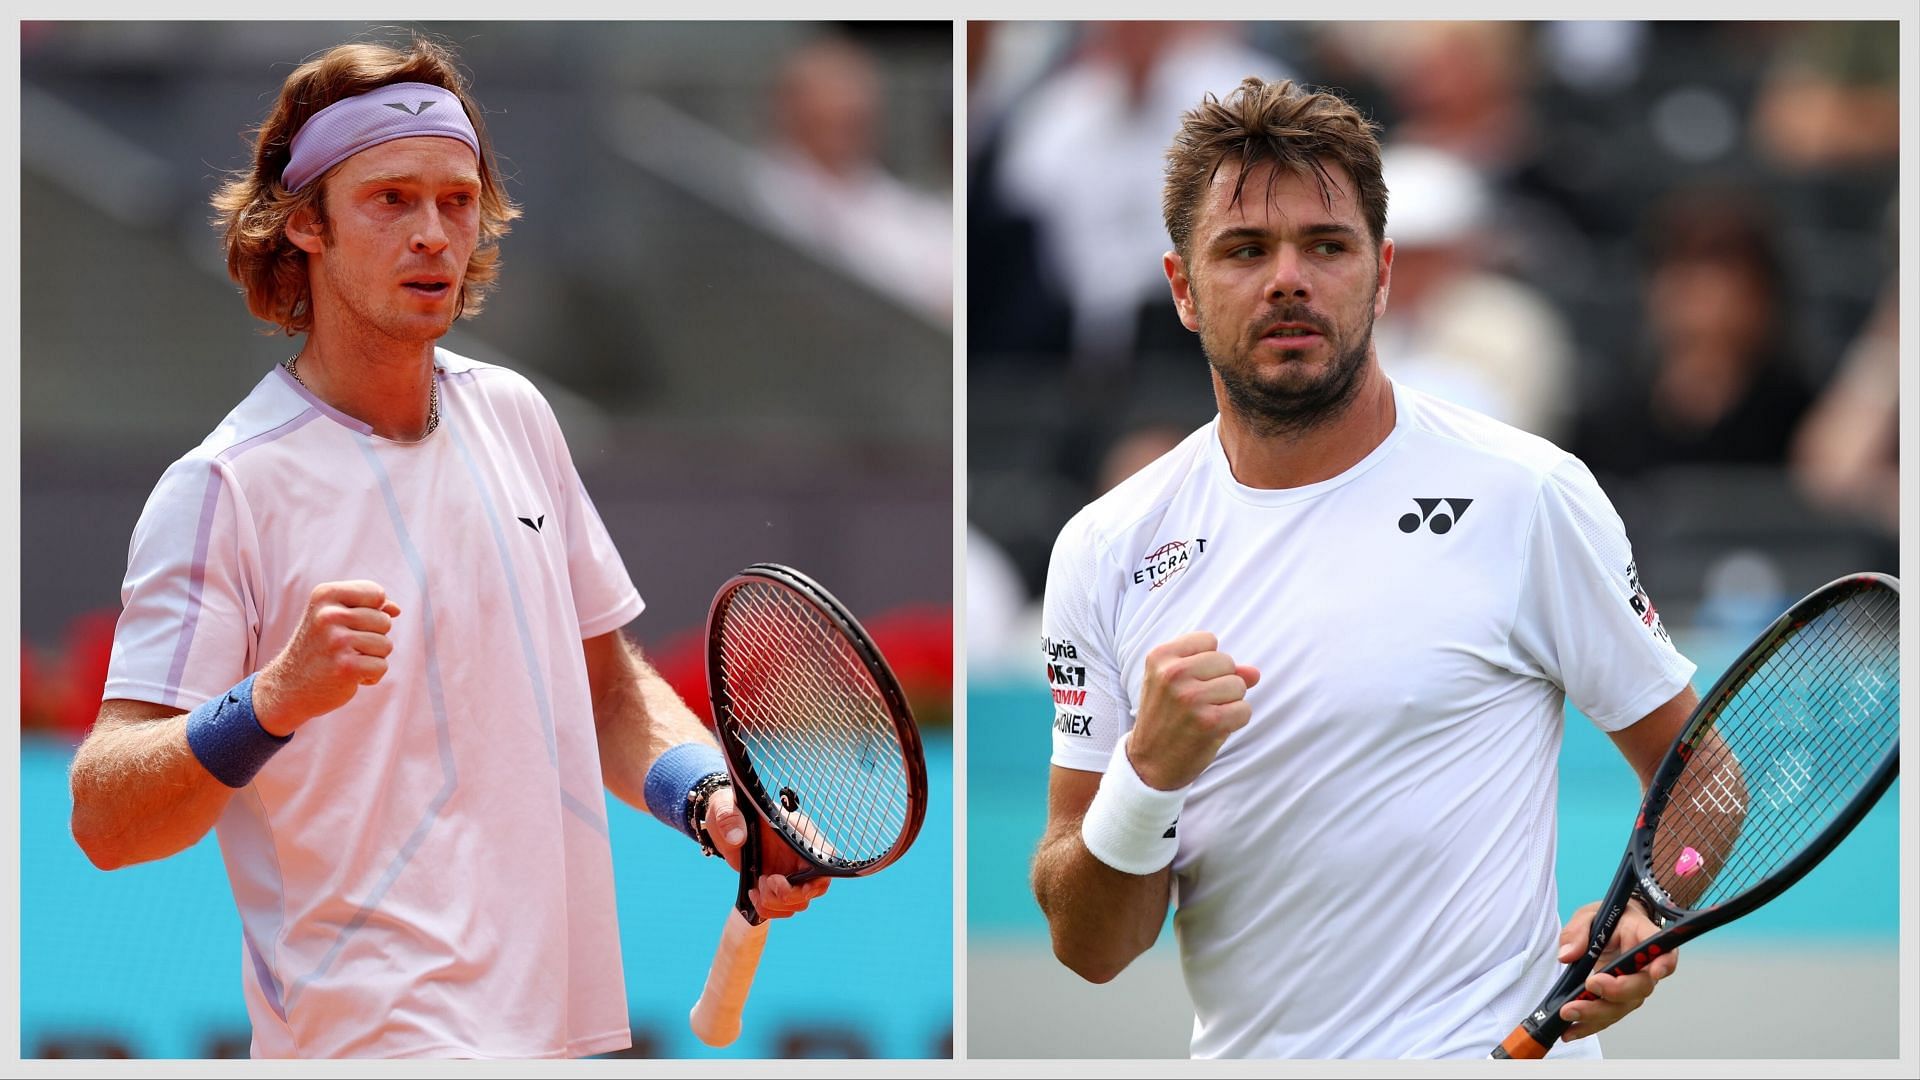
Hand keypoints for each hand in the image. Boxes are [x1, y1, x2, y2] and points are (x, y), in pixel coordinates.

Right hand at [253, 581, 401, 735]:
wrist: (288, 686)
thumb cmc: (318, 648)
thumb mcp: (334, 618)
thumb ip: (366, 607)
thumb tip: (395, 609)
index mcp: (325, 594)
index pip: (377, 593)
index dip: (374, 610)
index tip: (351, 623)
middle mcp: (329, 615)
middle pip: (384, 620)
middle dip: (373, 637)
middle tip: (345, 648)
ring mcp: (336, 641)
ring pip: (386, 645)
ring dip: (372, 657)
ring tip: (347, 660)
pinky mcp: (345, 666)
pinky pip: (381, 666)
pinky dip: (371, 676)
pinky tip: (349, 676)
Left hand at [701, 784, 829, 919]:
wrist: (724, 827)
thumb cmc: (730, 811)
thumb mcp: (725, 809)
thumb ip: (729, 818)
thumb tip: (737, 838)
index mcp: (797, 832)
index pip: (825, 856)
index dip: (816, 876)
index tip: (784, 880)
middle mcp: (800, 854)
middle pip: (816, 887)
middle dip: (788, 895)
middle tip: (765, 881)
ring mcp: (792, 872)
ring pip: (799, 903)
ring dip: (775, 904)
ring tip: (757, 885)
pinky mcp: (779, 886)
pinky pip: (784, 909)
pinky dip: (768, 910)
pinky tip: (753, 894)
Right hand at [1128, 631, 1260, 789]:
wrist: (1149, 762)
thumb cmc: (1165, 717)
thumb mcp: (1174, 683)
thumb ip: (1213, 669)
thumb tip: (1255, 673)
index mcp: (1160, 657)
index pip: (1208, 640)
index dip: (1207, 662)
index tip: (1191, 680)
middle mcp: (1173, 674)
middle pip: (1226, 662)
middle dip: (1221, 681)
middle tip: (1197, 702)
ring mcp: (1191, 698)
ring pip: (1239, 685)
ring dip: (1229, 702)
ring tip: (1204, 715)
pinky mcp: (1209, 722)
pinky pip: (1245, 710)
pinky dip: (1235, 720)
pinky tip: (1214, 728)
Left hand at [1556, 899, 1677, 1040]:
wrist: (1610, 931)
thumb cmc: (1608, 921)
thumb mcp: (1589, 915)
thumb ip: (1577, 931)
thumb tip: (1567, 955)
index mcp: (1643, 938)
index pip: (1663, 951)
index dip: (1664, 963)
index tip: (1655, 971)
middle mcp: (1645, 967)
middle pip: (1640, 987)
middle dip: (1615, 991)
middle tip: (1590, 986)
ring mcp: (1632, 987)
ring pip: (1622, 1006)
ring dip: (1595, 1013)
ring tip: (1569, 1013)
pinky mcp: (1617, 1000)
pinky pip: (1607, 1017)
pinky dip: (1588, 1025)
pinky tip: (1571, 1031)